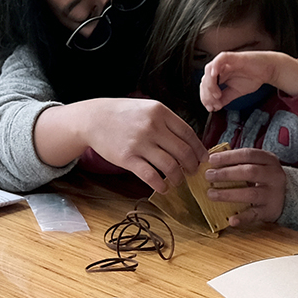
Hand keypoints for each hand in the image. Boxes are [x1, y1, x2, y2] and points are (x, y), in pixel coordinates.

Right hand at [46, 98, 207, 193]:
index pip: (189, 134)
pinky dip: (161, 185)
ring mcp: (139, 143)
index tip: (203, 159)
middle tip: (193, 172)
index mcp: (161, 112)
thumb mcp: (149, 109)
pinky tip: (164, 188)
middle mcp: (152, 127)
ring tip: (178, 181)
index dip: (199, 150)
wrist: (93, 118)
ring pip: (170, 166)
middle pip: (183, 152)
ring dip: (178, 178)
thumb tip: (191, 143)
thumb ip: (169, 123)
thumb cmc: (125, 115)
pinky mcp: (127, 158)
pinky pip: (150, 176)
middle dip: (192, 166)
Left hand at [199, 51, 297, 111]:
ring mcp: (224, 62)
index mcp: (219, 76)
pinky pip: (219, 59)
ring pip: (209, 70)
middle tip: (214, 104)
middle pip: (205, 80)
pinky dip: (215, 66)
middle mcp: (219, 69)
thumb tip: (215, 106)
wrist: (267, 70)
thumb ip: (225, 98)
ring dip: (210, 84)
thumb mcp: (236, 92)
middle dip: (207, 94)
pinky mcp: (232, 57)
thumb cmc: (253, 78)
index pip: (206, 87)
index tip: (211, 108)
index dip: (206, 98)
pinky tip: (214, 75)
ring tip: (217, 94)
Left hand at [205, 148, 286, 225]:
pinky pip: (255, 215)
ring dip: (228, 194)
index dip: (229, 156)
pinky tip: (231, 220)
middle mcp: (274, 176)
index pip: (248, 154)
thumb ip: (238, 162)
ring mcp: (273, 194)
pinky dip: (243, 218)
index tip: (211, 159)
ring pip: (251, 194)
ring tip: (211, 194)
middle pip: (250, 172)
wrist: (285, 196)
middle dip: (226, 174)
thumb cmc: (263, 177)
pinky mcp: (270, 211)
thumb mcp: (257, 164)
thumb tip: (211, 160)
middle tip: (208, 176)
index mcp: (269, 160)